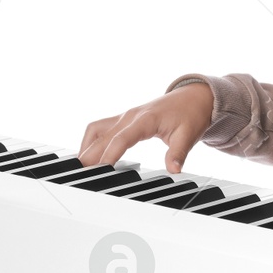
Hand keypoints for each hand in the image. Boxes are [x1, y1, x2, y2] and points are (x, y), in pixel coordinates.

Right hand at [78, 82, 214, 172]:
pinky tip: (87, 155)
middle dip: (90, 155)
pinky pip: (100, 128)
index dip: (109, 154)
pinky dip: (91, 141)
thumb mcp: (188, 135)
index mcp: (145, 119)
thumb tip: (174, 170)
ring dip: (86, 147)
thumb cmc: (190, 114)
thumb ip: (178, 153)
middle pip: (103, 136)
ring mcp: (125, 117)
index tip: (100, 169)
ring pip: (96, 129)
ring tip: (79, 167)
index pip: (121, 138)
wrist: (193, 97)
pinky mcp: (123, 119)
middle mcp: (130, 116)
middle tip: (81, 175)